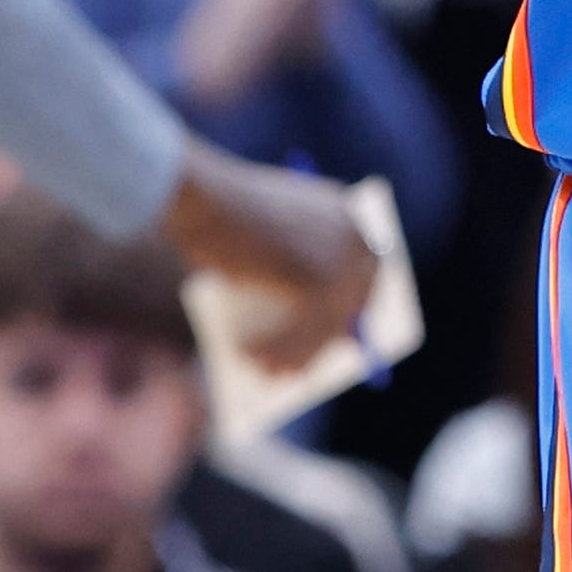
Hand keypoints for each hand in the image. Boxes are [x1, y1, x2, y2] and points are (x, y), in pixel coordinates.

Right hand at [162, 140, 380, 372]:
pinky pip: (303, 335)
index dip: (355, 306)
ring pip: (324, 327)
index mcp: (346, 212)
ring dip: (298, 355)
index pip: (369, 270)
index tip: (341, 334)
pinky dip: (280, 354)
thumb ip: (285, 272)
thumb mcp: (259, 240)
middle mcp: (354, 235)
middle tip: (303, 367)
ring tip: (272, 375)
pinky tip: (253, 364)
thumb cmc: (218, 211)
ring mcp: (340, 261)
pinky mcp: (320, 286)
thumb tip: (294, 322)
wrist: (202, 196)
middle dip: (325, 340)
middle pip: (352, 305)